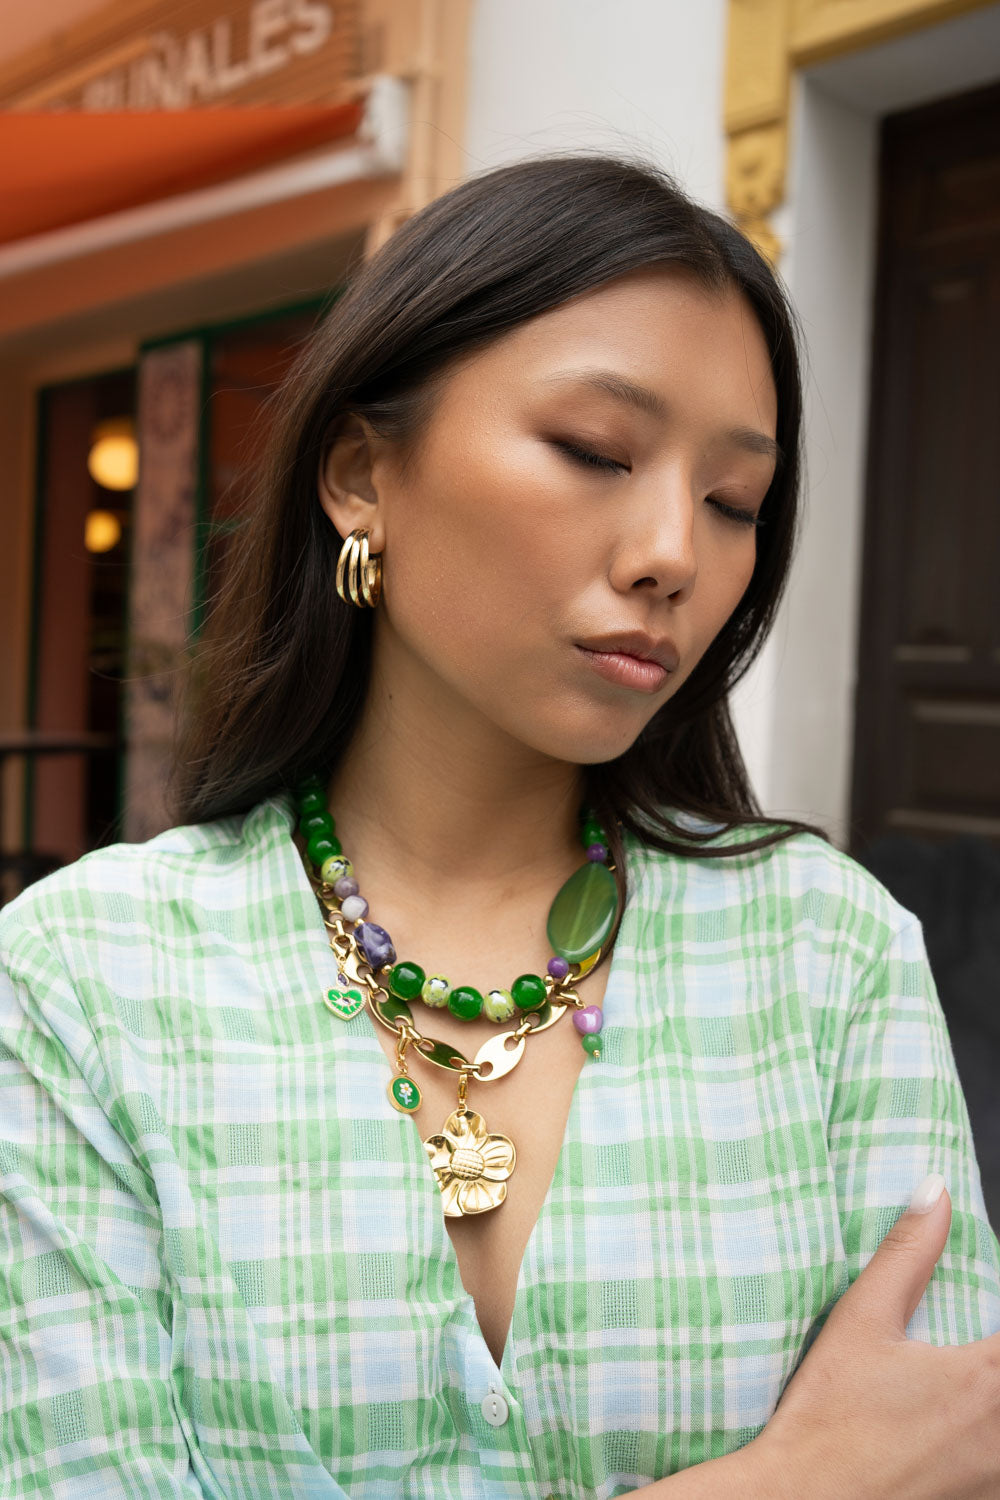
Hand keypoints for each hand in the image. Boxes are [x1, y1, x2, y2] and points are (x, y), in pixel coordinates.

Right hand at [751, 1176, 999, 1498]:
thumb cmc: (827, 1416)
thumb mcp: (861, 1320)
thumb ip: (907, 1254)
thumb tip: (935, 1193)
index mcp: (986, 1380)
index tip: (990, 1319)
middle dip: (999, 1361)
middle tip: (978, 1351)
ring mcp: (998, 1478)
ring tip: (978, 1391)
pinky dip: (993, 1446)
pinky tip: (969, 1436)